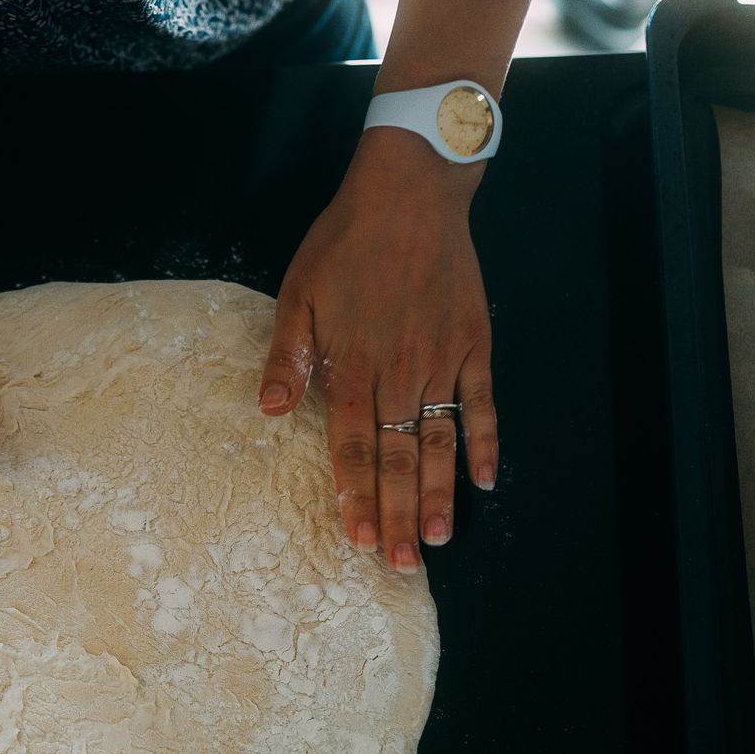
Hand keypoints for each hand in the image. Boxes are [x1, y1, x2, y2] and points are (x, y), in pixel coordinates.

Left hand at [257, 128, 497, 571]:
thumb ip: (287, 356)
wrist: (412, 190)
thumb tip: (268, 411)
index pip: (353, 445)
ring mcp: (442, 360)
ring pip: (440, 440)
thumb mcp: (299, 292)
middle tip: (398, 563)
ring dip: (437, 492)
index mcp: (353, 363)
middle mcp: (400, 371)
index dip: (356, 494)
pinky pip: (483, 403)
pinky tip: (485, 481)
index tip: (357, 537)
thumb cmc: (346, 241)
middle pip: (398, 456)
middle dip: (396, 514)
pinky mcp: (474, 344)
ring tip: (435, 539)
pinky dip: (486, 442)